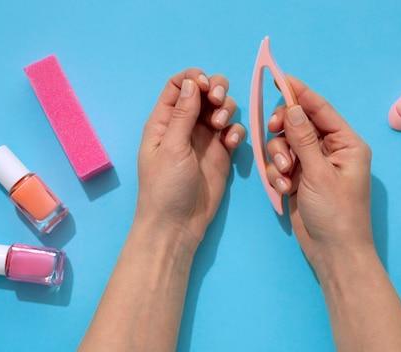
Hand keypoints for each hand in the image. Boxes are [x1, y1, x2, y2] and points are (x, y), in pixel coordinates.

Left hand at [136, 68, 244, 249]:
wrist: (177, 224)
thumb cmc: (165, 187)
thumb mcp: (170, 147)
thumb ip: (182, 113)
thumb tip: (192, 81)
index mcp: (164, 120)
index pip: (178, 84)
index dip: (194, 78)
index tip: (205, 87)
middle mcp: (185, 124)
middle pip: (204, 91)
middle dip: (216, 90)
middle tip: (218, 103)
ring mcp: (205, 138)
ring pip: (222, 109)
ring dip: (227, 110)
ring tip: (222, 128)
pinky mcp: (222, 153)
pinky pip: (233, 131)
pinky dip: (236, 131)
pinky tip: (231, 144)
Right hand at [265, 76, 373, 273]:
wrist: (333, 253)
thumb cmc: (336, 213)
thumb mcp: (319, 173)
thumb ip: (303, 139)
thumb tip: (292, 106)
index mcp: (346, 143)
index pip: (320, 109)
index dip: (299, 92)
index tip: (278, 77)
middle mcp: (330, 149)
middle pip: (298, 123)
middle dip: (283, 132)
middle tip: (274, 134)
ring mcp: (313, 164)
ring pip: (285, 144)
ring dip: (278, 157)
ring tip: (284, 177)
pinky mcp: (299, 178)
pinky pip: (280, 163)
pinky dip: (277, 174)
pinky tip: (283, 190)